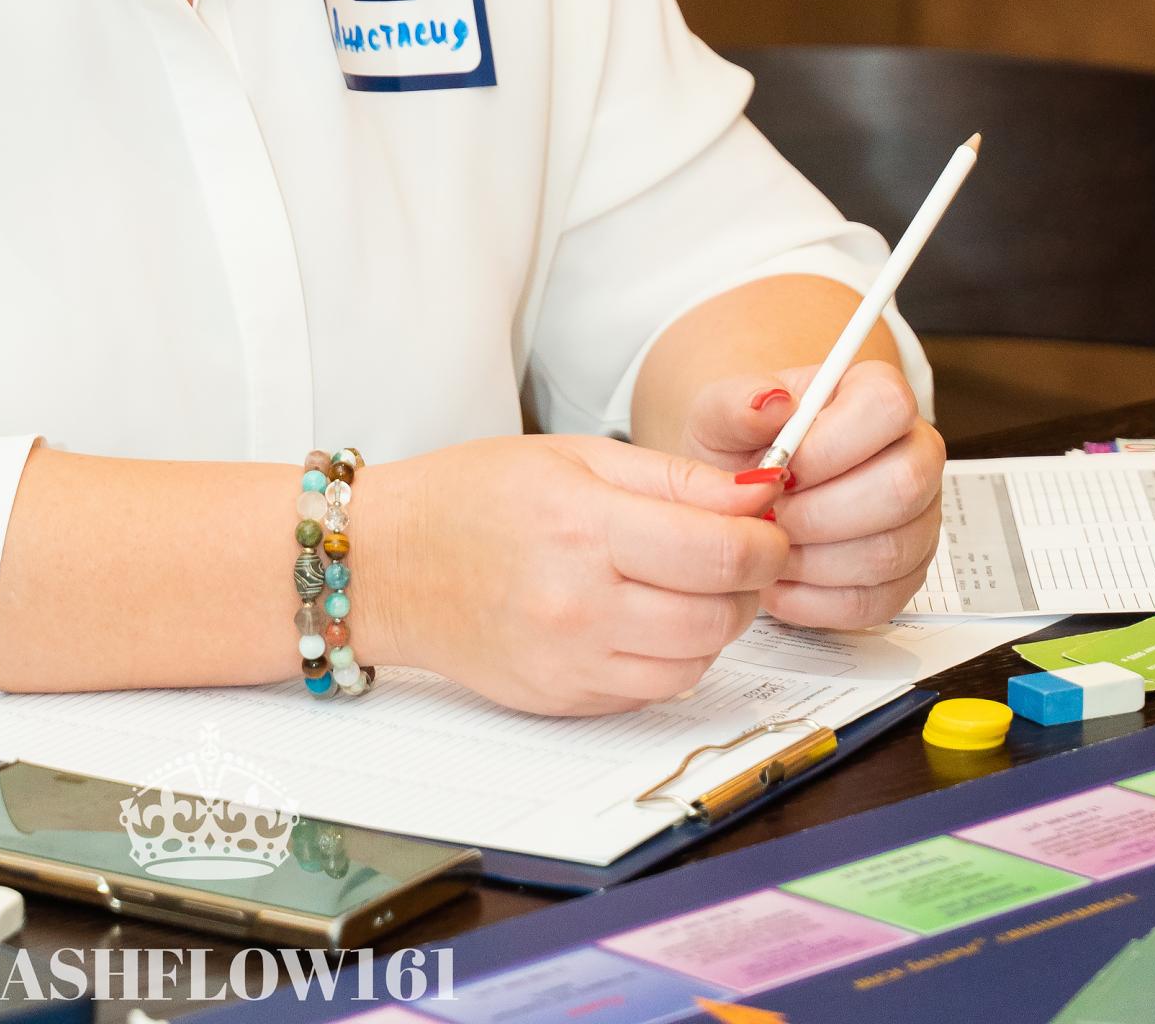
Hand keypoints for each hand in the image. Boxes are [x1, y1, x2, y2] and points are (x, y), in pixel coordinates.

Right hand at [360, 434, 788, 716]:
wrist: (389, 562)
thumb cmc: (474, 493)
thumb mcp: (573, 455)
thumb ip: (672, 478)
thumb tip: (760, 494)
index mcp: (582, 523)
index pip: (720, 552)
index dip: (765, 541)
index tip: (766, 525)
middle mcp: (579, 601)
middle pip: (720, 614)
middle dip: (748, 582)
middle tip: (734, 553)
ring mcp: (571, 661)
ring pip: (698, 661)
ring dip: (715, 624)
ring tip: (687, 584)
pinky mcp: (566, 699)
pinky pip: (656, 689)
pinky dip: (673, 656)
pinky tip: (646, 617)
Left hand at [682, 362, 944, 630]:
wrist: (746, 494)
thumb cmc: (742, 447)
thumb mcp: (720, 416)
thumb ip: (738, 404)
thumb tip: (772, 402)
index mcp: (877, 396)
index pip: (889, 407)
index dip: (834, 444)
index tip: (782, 470)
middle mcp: (914, 454)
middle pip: (902, 487)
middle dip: (821, 513)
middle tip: (769, 519)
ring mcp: (918, 520)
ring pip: (888, 552)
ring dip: (813, 560)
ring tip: (767, 548)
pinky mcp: (906, 577)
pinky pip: (876, 601)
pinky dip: (816, 600)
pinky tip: (778, 581)